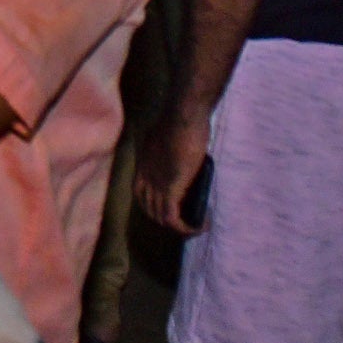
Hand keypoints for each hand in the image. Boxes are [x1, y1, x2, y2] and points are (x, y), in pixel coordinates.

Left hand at [134, 109, 209, 231]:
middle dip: (166, 218)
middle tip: (188, 220)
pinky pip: (172, 217)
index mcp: (144, 163)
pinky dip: (186, 227)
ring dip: (179, 226)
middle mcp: (145, 175)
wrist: (184, 115)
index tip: (170, 207)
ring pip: (160, 216)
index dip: (153, 204)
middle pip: (148, 207)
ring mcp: (156, 182)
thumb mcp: (169, 136)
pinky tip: (202, 225)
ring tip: (197, 225)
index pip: (140, 192)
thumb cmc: (182, 120)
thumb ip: (169, 147)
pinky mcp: (170, 187)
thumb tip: (181, 156)